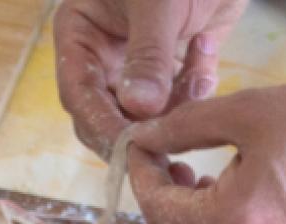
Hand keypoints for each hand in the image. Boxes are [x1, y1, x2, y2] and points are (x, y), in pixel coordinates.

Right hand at [54, 0, 246, 156]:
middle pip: (108, 116)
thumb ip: (148, 56)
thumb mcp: (159, 4)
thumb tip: (138, 110)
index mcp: (80, 35)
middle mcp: (104, 56)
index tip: (131, 146)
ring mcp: (139, 66)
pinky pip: (180, 102)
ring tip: (197, 74)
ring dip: (175, 108)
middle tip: (171, 137)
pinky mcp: (174, 69)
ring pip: (147, 116)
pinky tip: (206, 52)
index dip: (102, 125)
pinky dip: (196, 90)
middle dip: (141, 128)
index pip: (79, 95)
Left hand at [127, 76, 285, 223]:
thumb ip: (186, 126)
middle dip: (156, 219)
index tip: (142, 145)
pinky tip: (241, 189)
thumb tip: (144, 137)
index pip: (159, 211)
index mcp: (235, 223)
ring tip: (204, 179)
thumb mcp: (250, 111)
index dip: (140, 173)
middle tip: (167, 174)